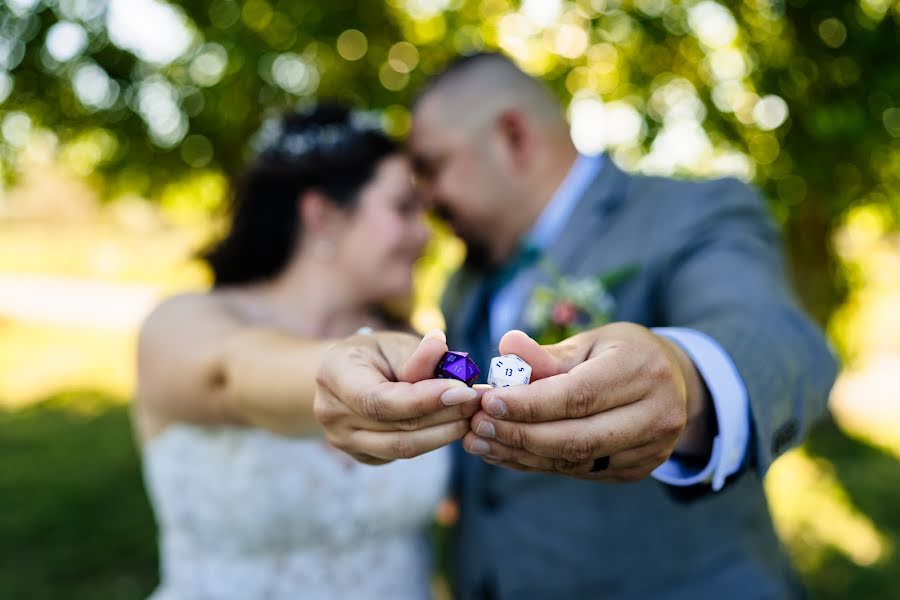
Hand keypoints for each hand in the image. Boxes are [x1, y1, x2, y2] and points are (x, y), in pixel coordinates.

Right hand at [314, 329, 483, 464]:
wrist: (348, 376)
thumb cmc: (376, 354)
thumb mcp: (394, 343)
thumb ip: (418, 355)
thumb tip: (442, 348)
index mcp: (334, 375)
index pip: (381, 400)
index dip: (425, 400)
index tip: (464, 391)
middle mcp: (332, 414)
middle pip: (397, 428)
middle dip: (445, 416)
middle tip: (481, 401)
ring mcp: (343, 441)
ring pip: (404, 448)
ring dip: (445, 432)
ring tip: (474, 414)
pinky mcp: (363, 456)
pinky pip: (404, 453)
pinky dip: (434, 439)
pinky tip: (455, 423)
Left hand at [462, 324, 712, 481]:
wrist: (673, 383)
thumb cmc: (621, 354)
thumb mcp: (590, 342)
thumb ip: (548, 353)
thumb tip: (506, 345)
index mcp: (643, 371)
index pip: (578, 395)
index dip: (529, 403)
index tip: (487, 402)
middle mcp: (656, 414)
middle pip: (577, 437)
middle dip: (519, 435)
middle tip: (476, 427)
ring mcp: (651, 449)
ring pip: (575, 461)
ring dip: (521, 454)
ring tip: (479, 442)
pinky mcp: (638, 470)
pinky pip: (579, 471)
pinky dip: (537, 463)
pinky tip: (505, 452)